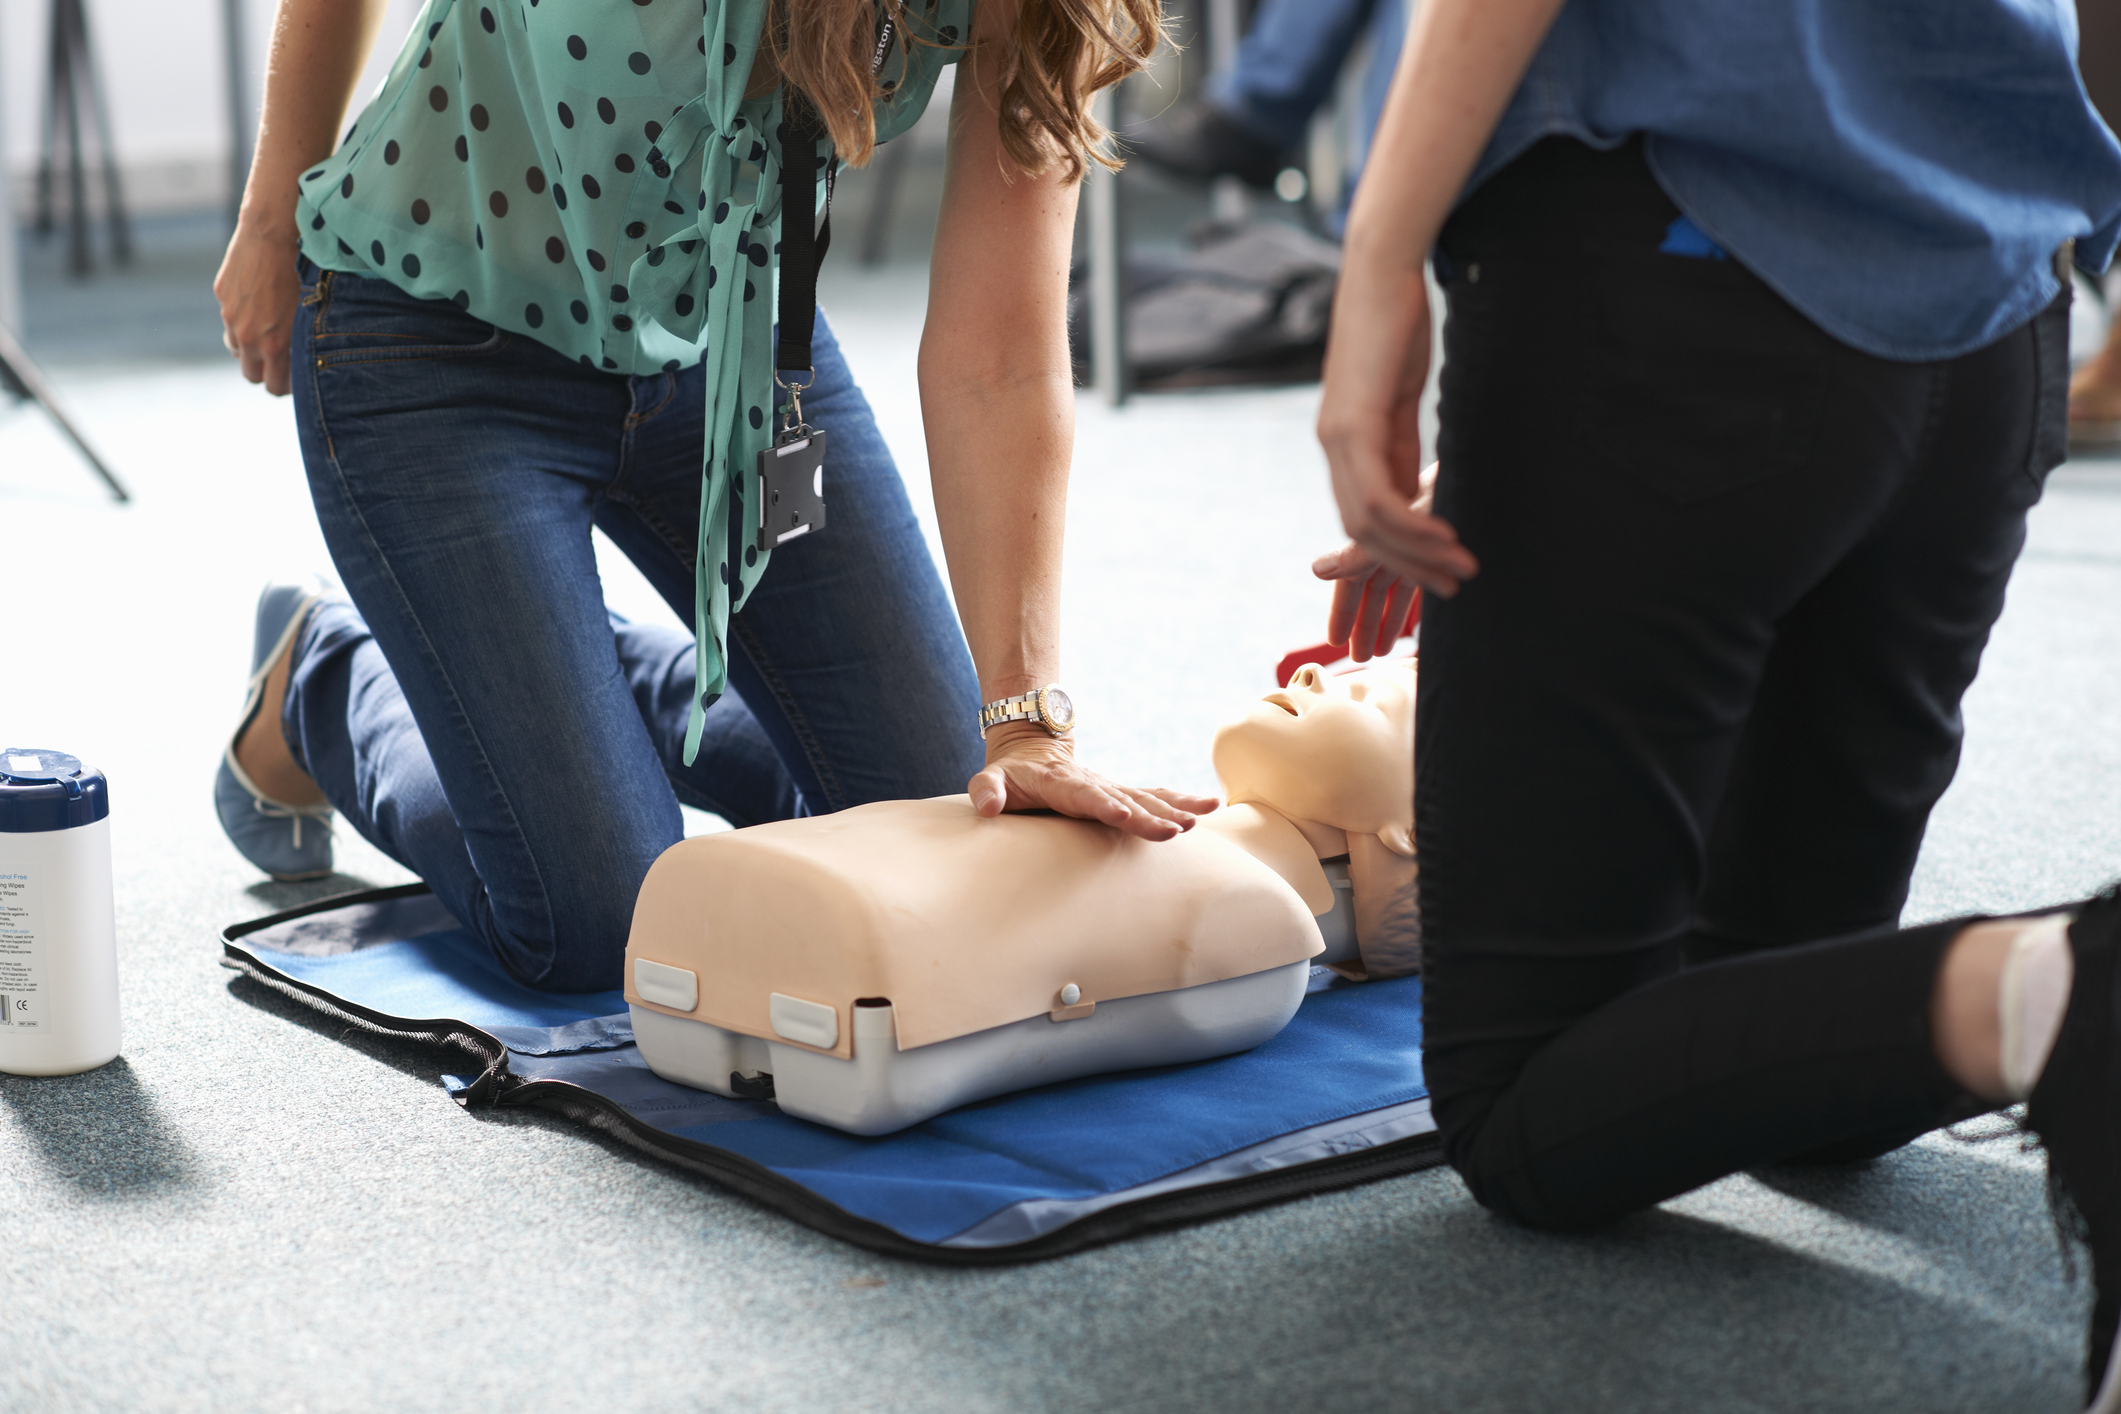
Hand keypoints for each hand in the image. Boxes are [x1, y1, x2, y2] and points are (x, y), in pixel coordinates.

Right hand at [213, 216, 302, 395]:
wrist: (273, 234)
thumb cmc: (304, 274)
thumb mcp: (310, 316)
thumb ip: (300, 344)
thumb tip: (302, 364)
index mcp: (274, 346)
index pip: (274, 388)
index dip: (286, 385)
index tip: (295, 376)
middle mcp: (248, 336)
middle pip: (251, 375)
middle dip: (266, 371)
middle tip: (282, 360)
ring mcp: (231, 316)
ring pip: (237, 350)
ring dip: (250, 348)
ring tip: (269, 332)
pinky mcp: (222, 297)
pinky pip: (230, 322)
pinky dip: (241, 322)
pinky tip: (258, 307)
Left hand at [969, 726, 1218, 841]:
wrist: (1031, 746)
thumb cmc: (1010, 772)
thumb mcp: (990, 777)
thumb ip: (987, 790)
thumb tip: (987, 807)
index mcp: (1062, 783)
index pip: (1086, 796)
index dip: (1105, 806)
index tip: (1125, 815)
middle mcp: (1093, 783)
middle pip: (1125, 800)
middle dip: (1151, 816)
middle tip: (1178, 829)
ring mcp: (1109, 787)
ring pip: (1145, 797)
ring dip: (1173, 808)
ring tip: (1200, 819)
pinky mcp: (1120, 792)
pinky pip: (1153, 795)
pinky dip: (1180, 800)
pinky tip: (1208, 807)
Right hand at [1312, 462, 1438, 660]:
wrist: (1481, 471)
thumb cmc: (1443, 490)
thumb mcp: (1399, 521)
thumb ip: (1360, 550)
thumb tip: (1317, 570)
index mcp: (1375, 533)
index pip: (1350, 580)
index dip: (1342, 611)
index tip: (1334, 641)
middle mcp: (1393, 541)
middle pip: (1370, 589)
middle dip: (1364, 623)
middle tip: (1358, 657)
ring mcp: (1417, 546)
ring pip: (1395, 590)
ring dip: (1388, 620)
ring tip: (1382, 651)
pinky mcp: (1442, 550)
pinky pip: (1422, 582)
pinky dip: (1415, 604)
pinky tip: (1413, 629)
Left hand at [1314, 270, 1477, 596]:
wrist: (1379, 271)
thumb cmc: (1395, 324)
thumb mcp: (1400, 396)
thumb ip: (1400, 442)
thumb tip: (1410, 487)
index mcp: (1344, 441)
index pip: (1364, 516)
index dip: (1399, 550)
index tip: (1438, 570)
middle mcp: (1333, 445)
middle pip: (1362, 531)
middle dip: (1408, 566)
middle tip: (1451, 588)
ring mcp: (1338, 437)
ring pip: (1369, 523)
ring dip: (1416, 553)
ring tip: (1458, 569)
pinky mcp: (1353, 424)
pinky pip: (1378, 496)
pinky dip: (1409, 525)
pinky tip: (1445, 537)